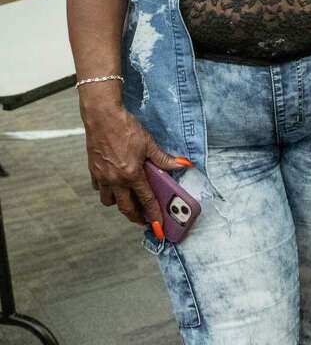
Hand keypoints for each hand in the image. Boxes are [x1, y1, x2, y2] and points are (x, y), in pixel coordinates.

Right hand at [79, 88, 189, 234]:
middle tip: (145, 220)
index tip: (157, 228)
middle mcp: (115, 180)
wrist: (102, 118)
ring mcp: (102, 177)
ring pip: (110, 202)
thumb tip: (184, 164)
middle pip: (125, 208)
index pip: (145, 201)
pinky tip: (116, 185)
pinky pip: (100, 189)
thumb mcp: (149, 143)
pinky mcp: (93, 171)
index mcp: (131, 175)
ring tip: (131, 201)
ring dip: (120, 204)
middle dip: (136, 217)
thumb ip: (164, 158)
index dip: (153, 216)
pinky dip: (108, 192)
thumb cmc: (126, 128)